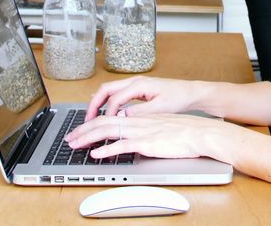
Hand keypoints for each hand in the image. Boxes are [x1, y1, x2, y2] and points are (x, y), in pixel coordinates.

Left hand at [66, 113, 240, 161]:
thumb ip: (146, 129)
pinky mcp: (147, 143)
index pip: (110, 116)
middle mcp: (138, 121)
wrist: (201, 133)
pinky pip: (122, 145)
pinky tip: (96, 154)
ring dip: (87, 138)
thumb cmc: (186, 131)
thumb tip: (134, 135)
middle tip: (69, 138)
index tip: (80, 130)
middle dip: (82, 130)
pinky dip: (106, 150)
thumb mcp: (161, 125)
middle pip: (103, 121)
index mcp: (140, 117)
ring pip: (107, 131)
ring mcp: (141, 131)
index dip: (92, 122)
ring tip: (75, 145)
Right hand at [79, 76, 200, 121]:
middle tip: (86, 120)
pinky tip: (107, 114)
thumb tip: (122, 118)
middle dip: (94, 105)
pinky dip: (108, 103)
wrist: (191, 92)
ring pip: (110, 91)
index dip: (107, 113)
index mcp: (139, 84)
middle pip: (106, 90)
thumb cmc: (179, 98)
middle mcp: (135, 81)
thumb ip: (140, 112)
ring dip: (99, 103)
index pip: (114, 98)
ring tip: (92, 118)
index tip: (102, 126)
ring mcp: (136, 84)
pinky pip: (117, 94)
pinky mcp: (138, 89)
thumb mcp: (160, 108)